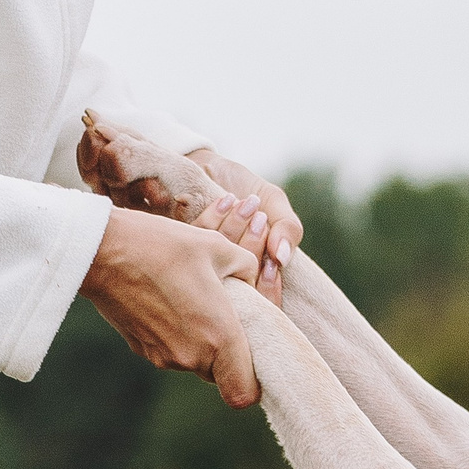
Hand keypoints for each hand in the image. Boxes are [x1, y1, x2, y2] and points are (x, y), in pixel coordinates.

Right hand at [79, 207, 259, 406]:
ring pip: (197, 360)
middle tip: (230, 313)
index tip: (254, 352)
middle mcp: (190, 356)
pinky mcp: (142, 348)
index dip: (256, 380)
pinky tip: (173, 296)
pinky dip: (180, 331)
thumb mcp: (218, 247)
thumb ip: (248, 268)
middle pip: (222, 373)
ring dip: (204, 338)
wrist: (102, 250)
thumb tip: (254, 280)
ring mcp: (163, 356)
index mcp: (218, 336)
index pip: (246, 392)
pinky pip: (173, 349)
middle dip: (231, 350)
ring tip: (199, 296)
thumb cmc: (163, 245)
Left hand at [189, 150, 302, 305]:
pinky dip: (215, 218)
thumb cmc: (246, 189)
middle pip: (239, 285)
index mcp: (250, 275)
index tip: (273, 259)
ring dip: (235, 230)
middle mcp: (223, 275)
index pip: (262, 304)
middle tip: (259, 219)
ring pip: (218, 262)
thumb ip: (288, 228)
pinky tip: (227, 200)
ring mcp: (201, 262)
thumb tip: (283, 259)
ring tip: (247, 204)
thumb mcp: (274, 204)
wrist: (209, 165)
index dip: (268, 286)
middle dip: (252, 248)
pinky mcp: (180, 243)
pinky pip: (197, 239)